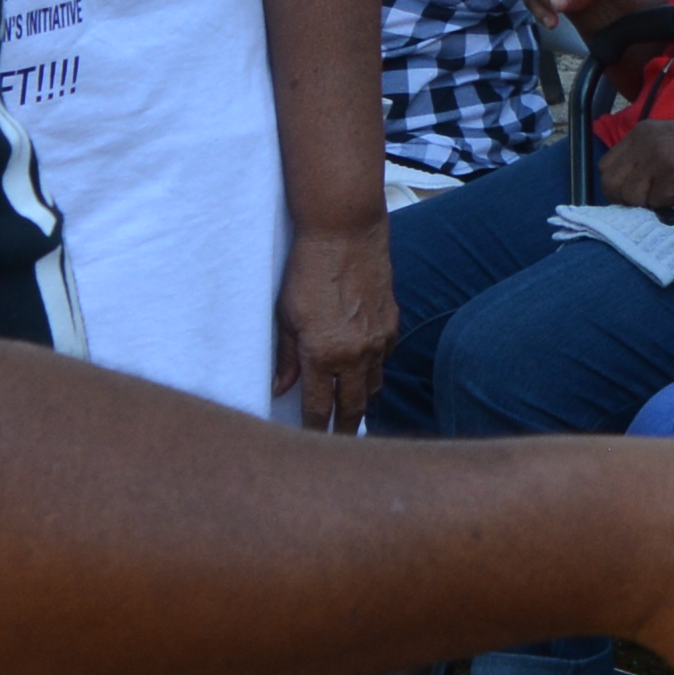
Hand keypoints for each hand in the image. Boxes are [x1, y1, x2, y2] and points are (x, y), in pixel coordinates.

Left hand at [271, 217, 393, 429]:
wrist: (344, 233)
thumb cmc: (307, 270)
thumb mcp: (285, 315)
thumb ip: (285, 357)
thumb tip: (280, 388)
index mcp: (323, 355)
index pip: (319, 407)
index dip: (315, 428)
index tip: (312, 441)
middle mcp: (356, 354)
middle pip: (353, 406)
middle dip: (344, 427)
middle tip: (339, 441)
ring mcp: (379, 340)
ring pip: (374, 385)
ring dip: (361, 400)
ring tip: (351, 410)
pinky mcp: (392, 323)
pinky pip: (386, 358)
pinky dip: (375, 369)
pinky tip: (365, 369)